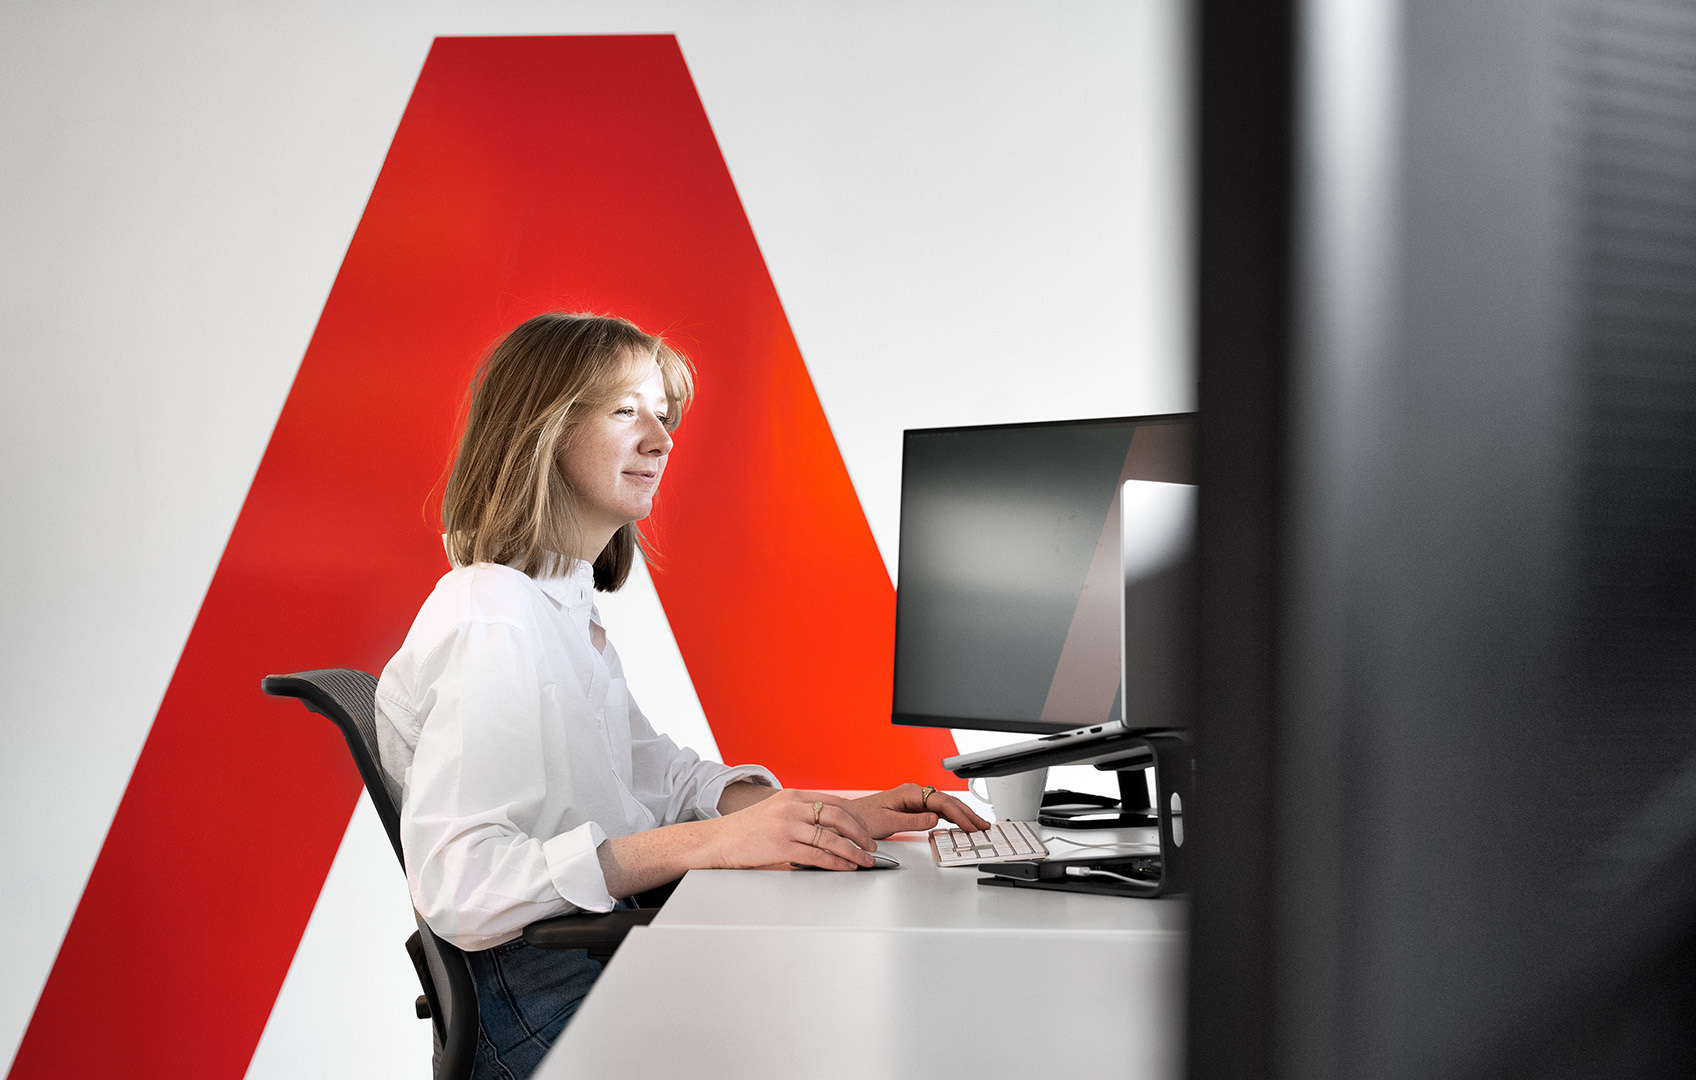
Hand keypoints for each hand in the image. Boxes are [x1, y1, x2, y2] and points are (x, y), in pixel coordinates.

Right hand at [709, 789, 877, 870]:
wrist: (716, 840)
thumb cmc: (744, 830)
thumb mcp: (773, 811)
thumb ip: (798, 814)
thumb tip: (826, 828)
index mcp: (792, 795)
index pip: (834, 802)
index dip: (855, 817)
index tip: (866, 830)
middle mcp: (791, 807)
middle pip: (838, 816)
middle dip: (860, 833)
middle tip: (871, 846)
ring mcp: (786, 826)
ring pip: (831, 837)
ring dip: (853, 850)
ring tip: (865, 860)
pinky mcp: (781, 846)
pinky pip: (817, 855)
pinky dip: (837, 862)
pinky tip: (846, 867)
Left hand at [848, 783, 991, 838]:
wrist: (850, 819)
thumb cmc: (864, 818)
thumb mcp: (887, 821)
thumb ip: (912, 821)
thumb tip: (935, 818)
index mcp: (909, 792)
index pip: (941, 801)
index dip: (959, 814)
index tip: (971, 825)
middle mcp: (915, 793)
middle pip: (947, 801)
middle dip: (967, 813)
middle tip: (984, 825)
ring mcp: (916, 800)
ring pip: (945, 806)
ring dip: (963, 815)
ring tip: (979, 825)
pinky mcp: (915, 808)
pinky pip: (938, 811)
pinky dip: (952, 817)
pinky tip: (962, 824)